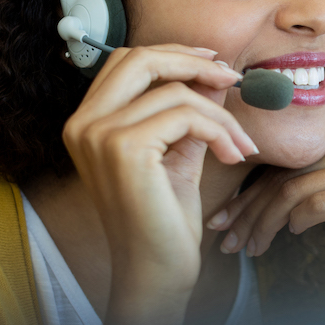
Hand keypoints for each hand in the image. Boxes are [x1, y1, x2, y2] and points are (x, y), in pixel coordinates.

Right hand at [62, 44, 257, 324]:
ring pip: (176, 92)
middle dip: (193, 62)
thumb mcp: (179, 151)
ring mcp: (99, 134)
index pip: (127, 61)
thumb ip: (190, 111)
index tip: (214, 65)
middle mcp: (83, 124)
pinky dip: (220, 131)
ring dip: (221, 115)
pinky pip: (187, 116)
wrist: (156, 269)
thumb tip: (216, 73)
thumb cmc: (165, 216)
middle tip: (232, 80)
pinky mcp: (124, 148)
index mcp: (87, 122)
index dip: (174, 55)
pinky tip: (233, 156)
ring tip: (241, 144)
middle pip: (140, 58)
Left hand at [209, 118, 324, 293]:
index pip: (283, 163)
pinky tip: (293, 235)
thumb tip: (243, 198)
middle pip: (286, 175)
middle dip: (249, 212)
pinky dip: (299, 221)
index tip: (221, 221)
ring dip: (266, 224)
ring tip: (251, 249)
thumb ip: (302, 184)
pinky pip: (320, 203)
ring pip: (297, 190)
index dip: (247, 193)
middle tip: (226, 241)